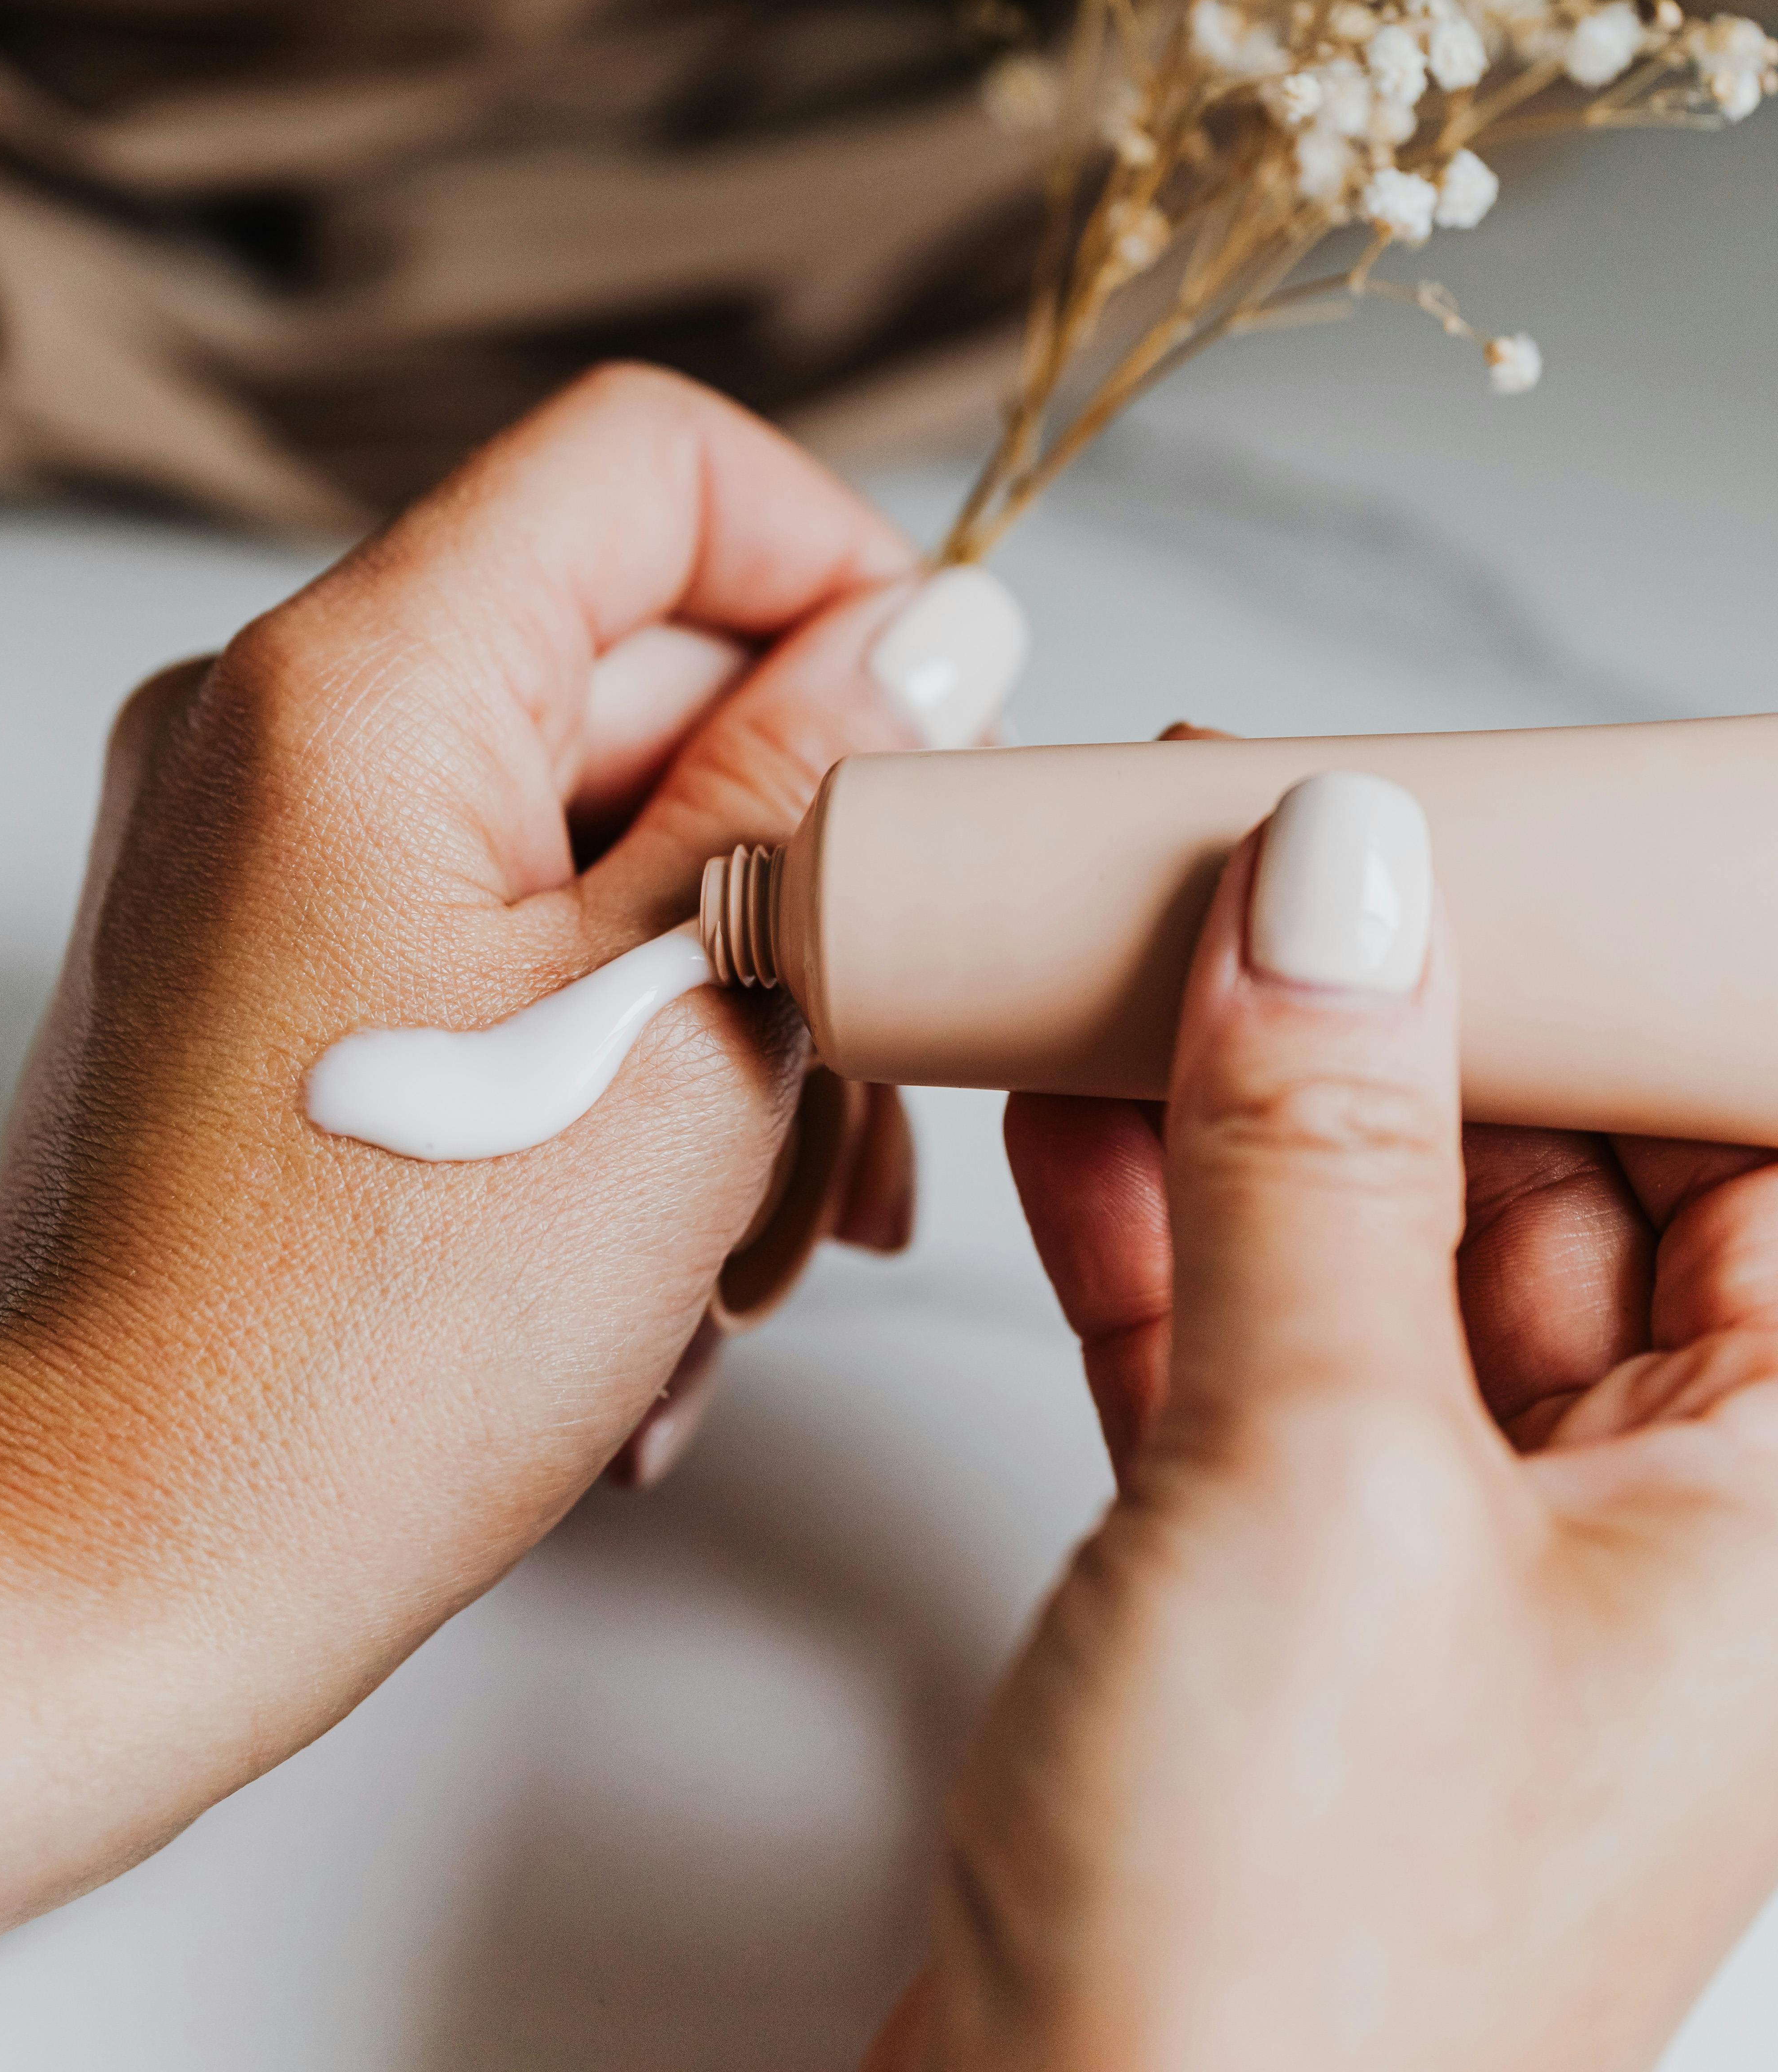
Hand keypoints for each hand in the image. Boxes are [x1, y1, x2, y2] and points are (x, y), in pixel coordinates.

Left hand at [0, 366, 1017, 2045]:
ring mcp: (249, 829)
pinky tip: (654, 1232)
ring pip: (579, 812)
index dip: (828, 557)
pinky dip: (604, 1031)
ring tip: (750, 1222)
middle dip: (793, 857)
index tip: (928, 722)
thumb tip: (931, 625)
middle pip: (629, 660)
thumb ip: (812, 785)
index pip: (648, 460)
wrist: (111, 1568)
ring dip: (716, 989)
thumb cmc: (362, 1351)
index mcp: (360, 680)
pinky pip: (488, 905)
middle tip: (870, 1081)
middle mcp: (270, 714)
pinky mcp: (252, 936)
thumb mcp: (679, 1031)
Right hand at [873, 778, 1777, 2071]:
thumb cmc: (1292, 1965)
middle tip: (1271, 835)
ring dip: (1256, 1083)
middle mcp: (1634, 1528)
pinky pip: (1239, 1331)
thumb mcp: (1325, 1474)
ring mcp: (1441, 1556)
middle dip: (1416, 996)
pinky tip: (1068, 1091)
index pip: (1766, 1150)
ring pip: (1374, 1235)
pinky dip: (1153, 1207)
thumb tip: (1340, 891)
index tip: (1528, 818)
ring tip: (1139, 917)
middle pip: (1559, 1169)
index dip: (1655, 972)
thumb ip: (1322, 1156)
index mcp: (1765, 1510)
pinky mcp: (1269, 1586)